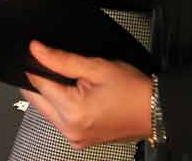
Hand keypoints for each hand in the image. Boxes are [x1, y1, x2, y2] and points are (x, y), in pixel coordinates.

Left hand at [19, 41, 152, 148]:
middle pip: (36, 99)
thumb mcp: (97, 67)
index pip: (36, 84)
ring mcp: (74, 138)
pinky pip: (58, 119)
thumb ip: (61, 59)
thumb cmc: (133, 90)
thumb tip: (36, 50)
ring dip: (51, 94)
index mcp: (72, 111)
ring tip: (76, 84)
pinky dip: (62, 106)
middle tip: (65, 70)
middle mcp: (70, 129)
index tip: (42, 55)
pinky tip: (78, 97)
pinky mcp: (79, 141)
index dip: (36, 65)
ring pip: (45, 109)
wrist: (156, 110)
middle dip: (42, 81)